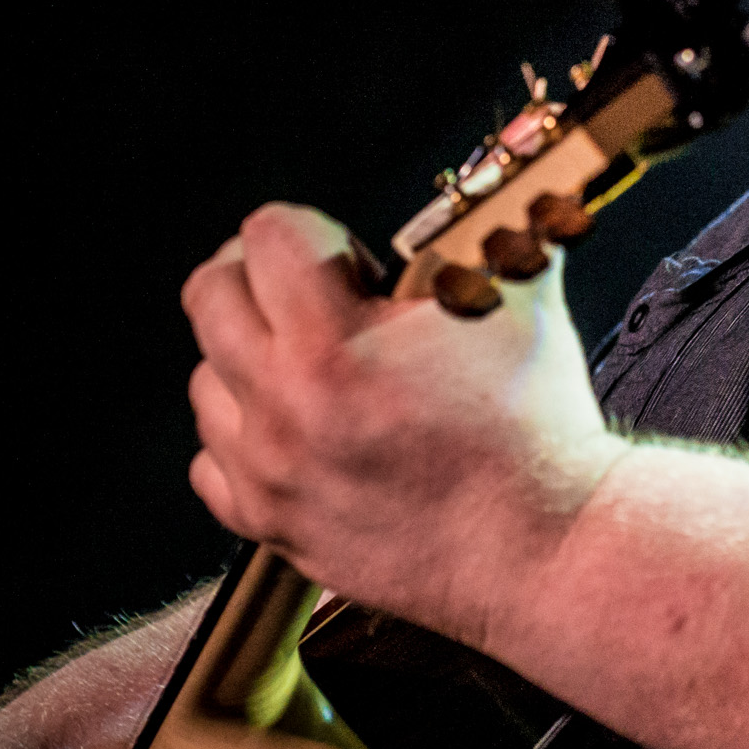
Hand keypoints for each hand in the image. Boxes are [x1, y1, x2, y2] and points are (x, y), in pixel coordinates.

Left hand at [181, 203, 619, 645]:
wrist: (544, 548)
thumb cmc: (535, 434)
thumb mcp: (519, 305)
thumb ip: (490, 237)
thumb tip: (494, 200)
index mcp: (332, 348)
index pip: (267, 235)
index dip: (318, 231)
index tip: (355, 260)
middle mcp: (281, 410)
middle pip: (209, 293)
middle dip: (261, 276)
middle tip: (316, 293)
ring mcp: (267, 473)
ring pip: (205, 378)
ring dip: (251, 358)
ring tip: (319, 369)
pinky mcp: (271, 525)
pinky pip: (210, 463)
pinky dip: (245, 438)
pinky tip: (302, 430)